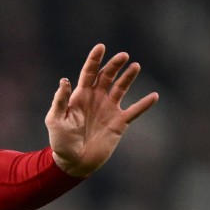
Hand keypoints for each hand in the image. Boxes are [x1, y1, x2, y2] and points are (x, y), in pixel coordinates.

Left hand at [46, 44, 159, 177]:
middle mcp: (97, 99)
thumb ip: (60, 101)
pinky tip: (154, 96)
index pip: (89, 72)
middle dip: (115, 65)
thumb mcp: (55, 120)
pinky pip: (134, 111)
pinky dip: (144, 104)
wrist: (73, 162)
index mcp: (80, 96)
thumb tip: (65, 80)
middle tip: (123, 56)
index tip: (101, 47)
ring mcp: (109, 109)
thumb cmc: (61, 141)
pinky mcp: (119, 123)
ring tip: (135, 66)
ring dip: (129, 77)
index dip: (94, 59)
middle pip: (108, 76)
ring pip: (121, 88)